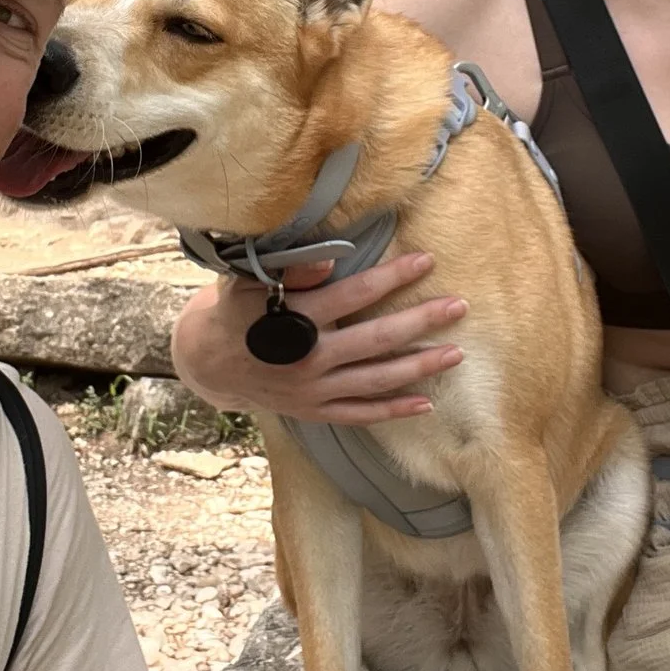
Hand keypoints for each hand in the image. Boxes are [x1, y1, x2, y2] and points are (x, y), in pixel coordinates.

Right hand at [169, 253, 465, 425]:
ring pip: (376, 380)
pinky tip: (426, 403)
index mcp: (295, 319)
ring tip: (455, 354)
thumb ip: (292, 271)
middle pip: (376, 339)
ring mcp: (314, 389)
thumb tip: (330, 256)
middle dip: (420, 322)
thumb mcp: (251, 282)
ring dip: (418, 367)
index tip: (426, 261)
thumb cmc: (238, 311)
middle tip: (459, 307)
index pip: (353, 294)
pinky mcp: (315, 411)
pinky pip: (360, 414)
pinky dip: (393, 410)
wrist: (211, 362)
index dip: (392, 277)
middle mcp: (309, 357)